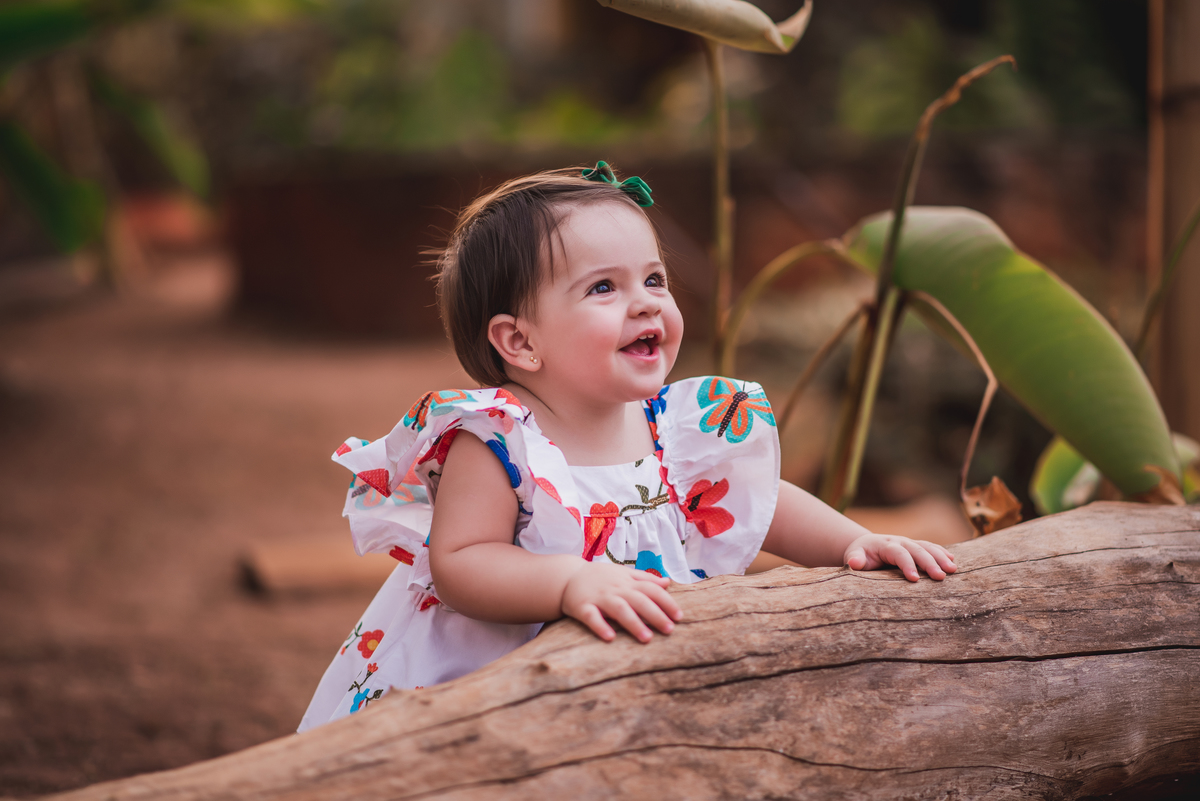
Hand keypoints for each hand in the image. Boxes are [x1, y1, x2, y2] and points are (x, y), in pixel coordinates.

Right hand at [561, 562, 682, 641]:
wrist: (568, 576)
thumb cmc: (600, 578)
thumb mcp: (623, 573)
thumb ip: (645, 578)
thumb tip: (668, 582)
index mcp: (627, 581)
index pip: (651, 589)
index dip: (666, 602)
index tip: (679, 616)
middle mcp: (615, 588)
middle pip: (639, 600)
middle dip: (655, 614)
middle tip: (669, 630)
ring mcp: (599, 597)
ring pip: (619, 609)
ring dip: (633, 623)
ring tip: (647, 638)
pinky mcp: (582, 607)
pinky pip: (592, 617)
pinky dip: (600, 626)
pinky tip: (610, 638)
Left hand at [843, 534, 956, 581]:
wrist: (865, 545)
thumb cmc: (859, 555)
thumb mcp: (853, 555)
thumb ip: (854, 559)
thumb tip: (854, 563)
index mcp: (885, 545)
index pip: (898, 553)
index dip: (907, 565)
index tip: (915, 579)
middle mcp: (900, 541)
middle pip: (917, 550)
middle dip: (929, 563)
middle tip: (940, 577)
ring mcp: (909, 543)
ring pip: (927, 547)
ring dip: (940, 557)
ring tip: (953, 569)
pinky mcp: (915, 547)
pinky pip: (930, 547)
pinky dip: (941, 552)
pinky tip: (952, 560)